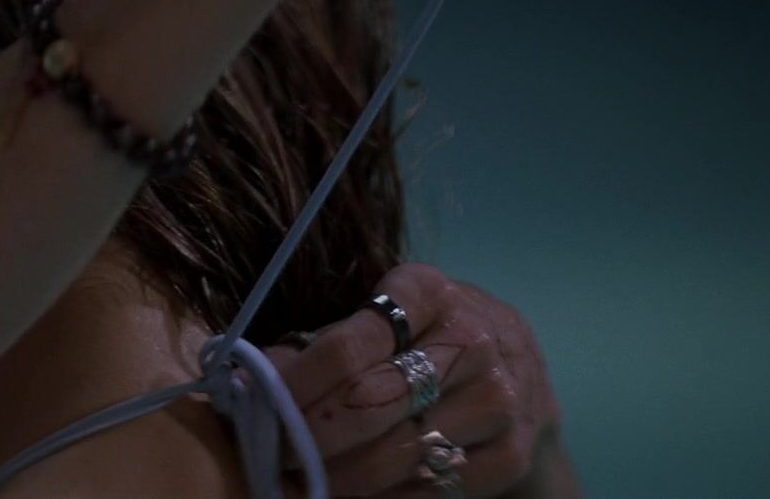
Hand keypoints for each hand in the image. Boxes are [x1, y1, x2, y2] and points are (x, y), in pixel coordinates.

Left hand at [266, 264, 565, 497]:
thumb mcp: (381, 317)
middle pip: (369, 402)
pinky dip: (386, 498)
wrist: (517, 366)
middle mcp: (470, 341)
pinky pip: (434, 488)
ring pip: (397, 453)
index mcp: (427, 291)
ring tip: (303, 480)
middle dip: (309, 437)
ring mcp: (498, 399)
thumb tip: (252, 376)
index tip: (258, 408)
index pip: (346, 346)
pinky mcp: (511, 453)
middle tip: (274, 454)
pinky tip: (354, 495)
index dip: (294, 385)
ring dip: (339, 476)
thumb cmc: (424, 335)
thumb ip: (321, 343)